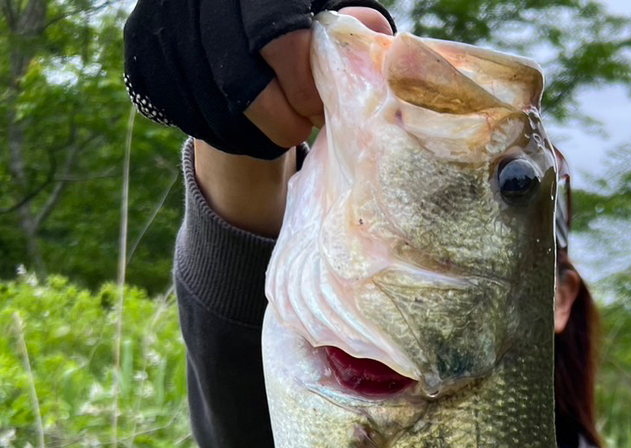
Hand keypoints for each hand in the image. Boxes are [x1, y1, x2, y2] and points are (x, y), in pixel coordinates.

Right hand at [123, 0, 394, 159]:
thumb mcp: (330, 21)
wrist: (240, 35)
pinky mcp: (142, 39)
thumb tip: (367, 34)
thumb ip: (354, 27)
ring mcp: (166, 11)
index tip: (316, 108)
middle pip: (240, 76)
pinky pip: (178, 107)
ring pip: (208, 100)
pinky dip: (215, 130)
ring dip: (247, 131)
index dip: (301, 85)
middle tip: (297, 128)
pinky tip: (236, 124)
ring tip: (272, 128)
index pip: (280, 38)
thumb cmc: (301, 27)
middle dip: (276, 115)